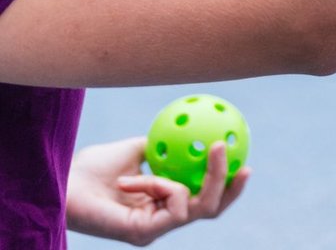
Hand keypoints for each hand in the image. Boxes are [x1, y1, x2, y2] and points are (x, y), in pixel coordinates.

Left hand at [66, 137, 248, 245]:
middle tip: (244, 164)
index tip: (241, 157)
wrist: (64, 183)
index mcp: (161, 204)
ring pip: (198, 207)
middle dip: (230, 188)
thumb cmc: (91, 168)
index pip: (201, 197)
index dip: (225, 183)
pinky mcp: (144, 234)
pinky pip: (173, 204)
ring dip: (199, 177)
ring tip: (215, 148)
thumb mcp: (137, 148)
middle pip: (210, 209)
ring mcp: (154, 230)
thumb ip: (164, 145)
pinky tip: (133, 178)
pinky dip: (160, 185)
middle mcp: (160, 220)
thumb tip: (195, 126)